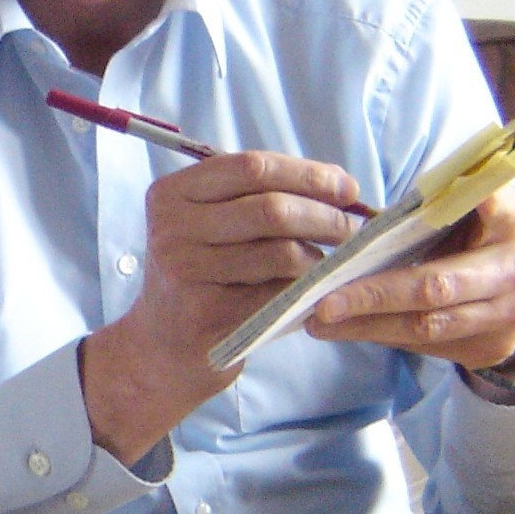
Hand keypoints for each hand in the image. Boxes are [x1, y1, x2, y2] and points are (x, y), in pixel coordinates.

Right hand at [81, 152, 366, 462]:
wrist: (163, 346)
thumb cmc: (202, 275)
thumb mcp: (208, 224)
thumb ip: (257, 196)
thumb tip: (339, 184)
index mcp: (171, 194)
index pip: (251, 167)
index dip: (308, 174)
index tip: (347, 187)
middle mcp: (172, 229)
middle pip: (271, 209)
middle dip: (325, 217)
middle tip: (351, 229)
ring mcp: (187, 273)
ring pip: (282, 254)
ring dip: (319, 259)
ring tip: (323, 265)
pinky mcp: (209, 315)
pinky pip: (280, 295)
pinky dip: (306, 292)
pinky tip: (307, 294)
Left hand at [306, 182, 514, 371]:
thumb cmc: (483, 238)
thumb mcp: (476, 209)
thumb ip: (442, 198)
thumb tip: (371, 211)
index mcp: (513, 223)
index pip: (495, 208)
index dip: (472, 202)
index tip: (441, 199)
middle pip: (436, 284)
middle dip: (374, 294)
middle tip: (323, 301)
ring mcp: (507, 316)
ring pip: (426, 324)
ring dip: (368, 324)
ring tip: (320, 321)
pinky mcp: (489, 347)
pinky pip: (425, 344)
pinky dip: (381, 336)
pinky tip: (344, 331)